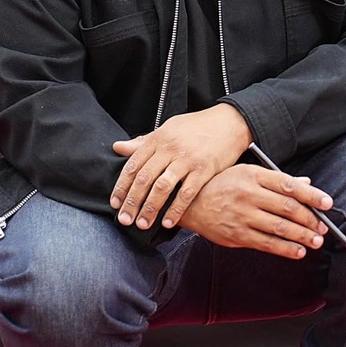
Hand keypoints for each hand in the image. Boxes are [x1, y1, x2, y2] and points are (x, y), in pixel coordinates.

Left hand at [111, 104, 252, 229]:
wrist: (229, 122)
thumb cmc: (197, 126)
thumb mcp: (168, 128)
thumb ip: (143, 141)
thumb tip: (118, 147)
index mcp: (159, 139)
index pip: (133, 165)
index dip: (122, 186)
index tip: (115, 203)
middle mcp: (170, 148)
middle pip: (145, 178)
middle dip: (132, 202)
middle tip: (124, 219)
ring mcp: (187, 160)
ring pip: (162, 187)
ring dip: (150, 208)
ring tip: (142, 224)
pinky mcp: (204, 170)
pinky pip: (187, 193)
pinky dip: (176, 209)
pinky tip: (168, 222)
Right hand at [179, 164, 332, 259]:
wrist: (190, 202)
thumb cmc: (223, 184)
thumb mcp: (248, 173)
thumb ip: (277, 180)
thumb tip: (306, 185)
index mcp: (253, 175)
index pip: (288, 185)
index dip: (311, 195)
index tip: (328, 203)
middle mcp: (249, 194)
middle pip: (287, 208)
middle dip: (310, 219)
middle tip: (323, 227)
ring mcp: (242, 216)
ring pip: (279, 228)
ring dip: (302, 236)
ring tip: (315, 241)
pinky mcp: (237, 235)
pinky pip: (266, 244)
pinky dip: (285, 249)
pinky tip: (298, 251)